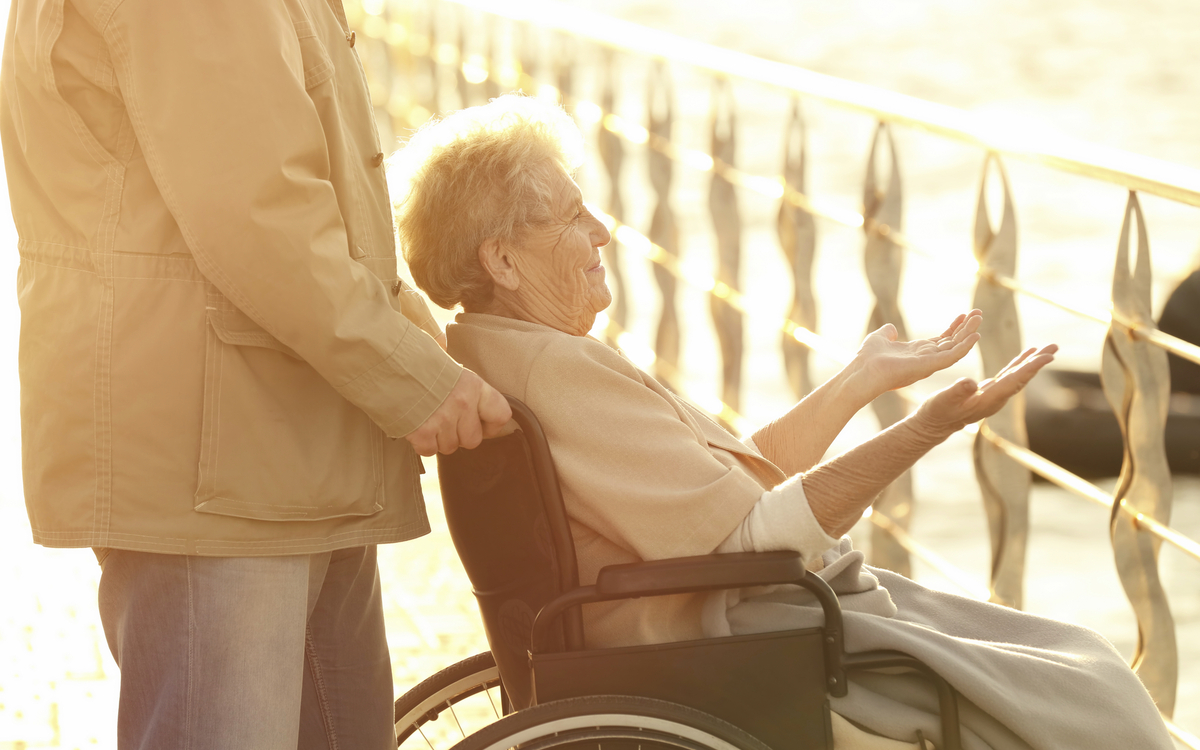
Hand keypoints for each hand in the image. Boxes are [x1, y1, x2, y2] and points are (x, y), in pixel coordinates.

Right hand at [404, 369, 512, 455]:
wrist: (385, 359)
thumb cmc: (418, 361)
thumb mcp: (451, 368)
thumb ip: (468, 389)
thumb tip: (477, 405)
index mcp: (474, 385)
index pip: (501, 415)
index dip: (492, 425)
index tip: (483, 425)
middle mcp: (462, 403)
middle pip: (473, 440)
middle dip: (460, 436)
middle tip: (447, 422)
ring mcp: (442, 419)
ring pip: (450, 447)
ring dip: (440, 439)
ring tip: (429, 420)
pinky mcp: (421, 432)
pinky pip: (429, 450)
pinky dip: (422, 443)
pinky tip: (417, 427)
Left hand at [852, 310, 982, 399]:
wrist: (862, 372)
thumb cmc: (868, 359)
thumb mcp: (879, 338)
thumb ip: (887, 333)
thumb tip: (891, 327)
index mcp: (917, 353)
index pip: (941, 340)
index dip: (953, 328)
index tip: (963, 315)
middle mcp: (926, 359)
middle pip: (952, 342)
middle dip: (966, 328)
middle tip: (979, 313)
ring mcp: (929, 363)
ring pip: (956, 347)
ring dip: (969, 333)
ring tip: (979, 317)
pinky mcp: (930, 366)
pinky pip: (952, 356)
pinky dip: (964, 346)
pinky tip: (975, 336)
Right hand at [915, 344, 1057, 436]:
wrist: (933, 426)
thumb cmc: (937, 413)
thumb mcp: (943, 400)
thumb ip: (958, 392)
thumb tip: (971, 382)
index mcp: (988, 400)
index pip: (1014, 381)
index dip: (1031, 368)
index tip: (1047, 357)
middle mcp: (996, 398)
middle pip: (1021, 377)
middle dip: (1037, 362)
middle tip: (1054, 347)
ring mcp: (993, 396)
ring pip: (1017, 376)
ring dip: (1031, 362)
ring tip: (1045, 349)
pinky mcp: (987, 392)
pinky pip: (1008, 376)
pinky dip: (1017, 365)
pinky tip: (1024, 357)